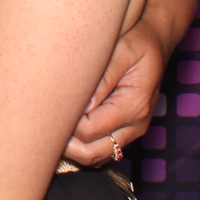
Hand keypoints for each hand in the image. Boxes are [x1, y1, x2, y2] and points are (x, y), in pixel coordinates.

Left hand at [63, 17, 166, 166]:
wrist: (155, 44)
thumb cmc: (137, 42)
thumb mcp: (122, 49)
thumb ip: (104, 76)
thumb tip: (82, 104)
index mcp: (134, 106)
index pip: (89, 131)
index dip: (66, 122)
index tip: (51, 104)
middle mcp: (136, 125)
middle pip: (90, 153)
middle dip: (65, 142)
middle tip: (44, 119)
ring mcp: (131, 131)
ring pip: (94, 157)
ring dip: (71, 147)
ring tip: (53, 122)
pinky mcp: (125, 131)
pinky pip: (100, 151)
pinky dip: (82, 146)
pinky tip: (68, 126)